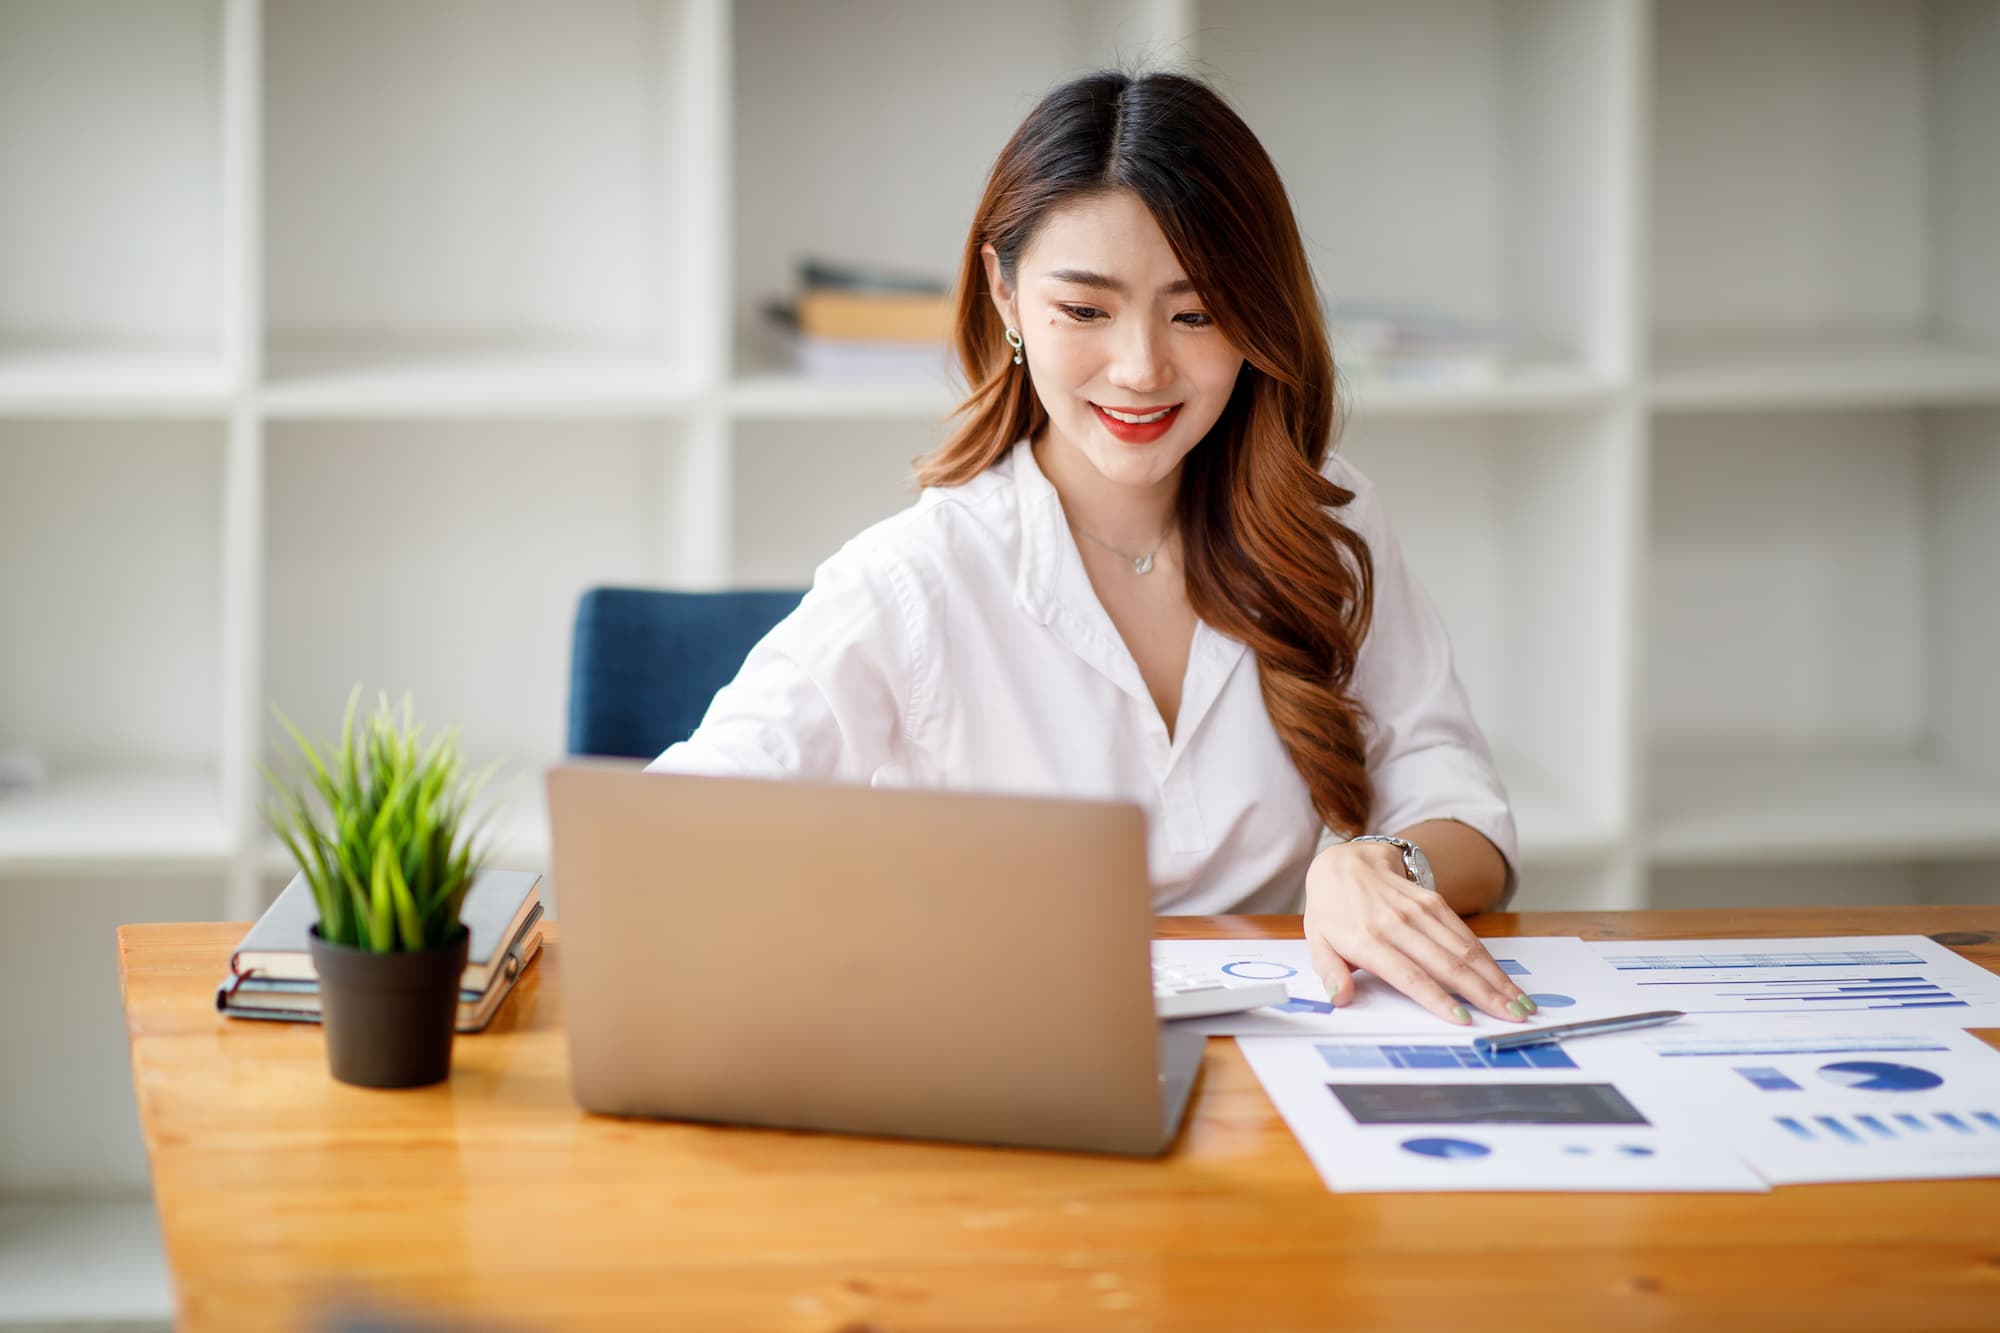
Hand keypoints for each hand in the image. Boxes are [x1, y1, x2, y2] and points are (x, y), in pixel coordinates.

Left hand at [1302, 840, 1535, 1024]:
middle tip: (1512, 1017)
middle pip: (1447, 964)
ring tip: (1520, 1003)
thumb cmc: (1332, 910)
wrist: (1344, 862)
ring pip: (1464, 949)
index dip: (1436, 998)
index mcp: (1368, 939)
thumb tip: (1340, 998)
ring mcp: (1419, 911)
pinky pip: (1464, 932)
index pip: (1408, 975)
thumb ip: (1330, 972)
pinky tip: (1504, 978)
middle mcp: (1398, 924)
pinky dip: (1487, 958)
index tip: (1462, 1019)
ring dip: (1495, 978)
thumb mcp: (1317, 941)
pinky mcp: (1433, 902)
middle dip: (1483, 993)